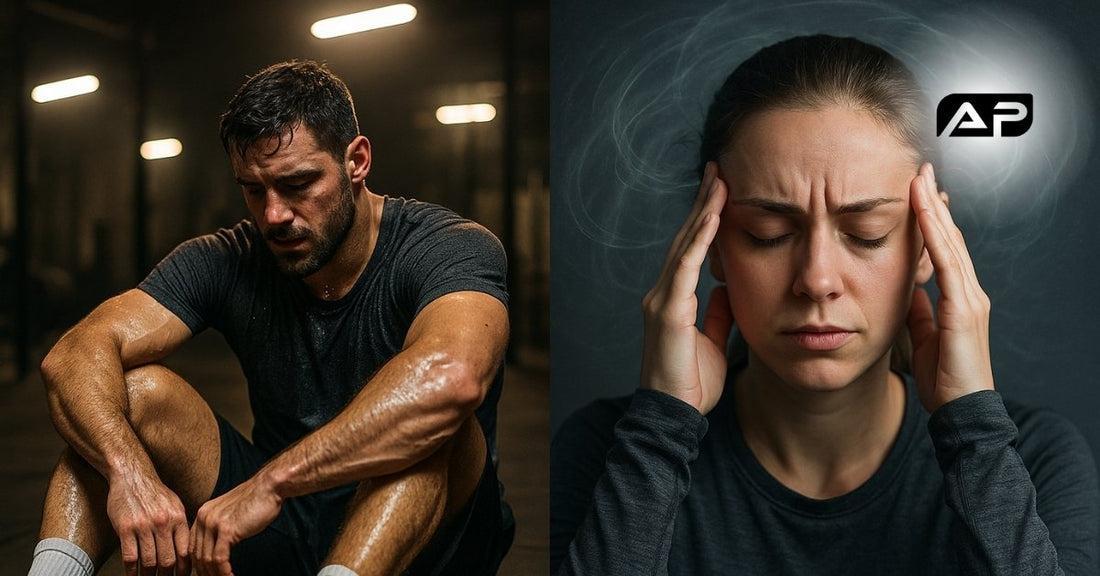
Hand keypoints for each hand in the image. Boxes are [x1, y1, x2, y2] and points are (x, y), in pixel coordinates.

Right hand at [106, 469, 190, 575]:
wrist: (132, 476)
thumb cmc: (154, 493)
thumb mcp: (175, 506)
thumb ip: (180, 527)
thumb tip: (187, 551)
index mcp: (178, 518)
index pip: (186, 551)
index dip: (185, 569)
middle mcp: (163, 523)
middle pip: (168, 560)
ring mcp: (144, 526)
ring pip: (149, 561)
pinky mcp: (125, 528)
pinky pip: (130, 557)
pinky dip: (132, 571)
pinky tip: (133, 575)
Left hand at [190, 474, 281, 575]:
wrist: (268, 487)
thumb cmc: (255, 500)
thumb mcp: (230, 513)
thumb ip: (220, 528)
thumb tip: (218, 549)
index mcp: (203, 514)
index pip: (192, 546)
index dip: (198, 565)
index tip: (206, 574)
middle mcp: (204, 518)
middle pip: (197, 555)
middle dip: (205, 573)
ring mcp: (214, 523)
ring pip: (207, 559)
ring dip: (216, 575)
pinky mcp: (226, 529)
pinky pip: (220, 559)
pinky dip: (224, 572)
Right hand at [640, 161, 732, 414]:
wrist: (673, 414)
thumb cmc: (691, 384)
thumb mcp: (714, 342)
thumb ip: (718, 314)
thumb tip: (727, 288)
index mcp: (673, 300)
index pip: (690, 250)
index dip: (704, 220)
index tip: (721, 191)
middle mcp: (662, 293)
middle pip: (685, 238)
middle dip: (703, 203)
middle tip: (718, 169)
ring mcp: (661, 300)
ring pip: (684, 244)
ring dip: (703, 211)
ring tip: (719, 181)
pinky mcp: (667, 310)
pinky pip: (685, 266)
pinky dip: (700, 239)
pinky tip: (713, 216)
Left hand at [907, 162, 994, 412]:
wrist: (962, 410)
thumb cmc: (944, 379)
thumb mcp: (924, 337)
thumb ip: (920, 312)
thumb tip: (908, 293)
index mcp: (959, 298)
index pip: (943, 249)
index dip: (931, 220)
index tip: (917, 193)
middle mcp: (968, 292)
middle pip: (949, 237)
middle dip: (934, 203)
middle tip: (919, 171)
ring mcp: (969, 298)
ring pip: (949, 243)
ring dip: (933, 209)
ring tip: (919, 180)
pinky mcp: (964, 308)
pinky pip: (947, 262)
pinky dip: (935, 235)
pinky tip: (924, 214)